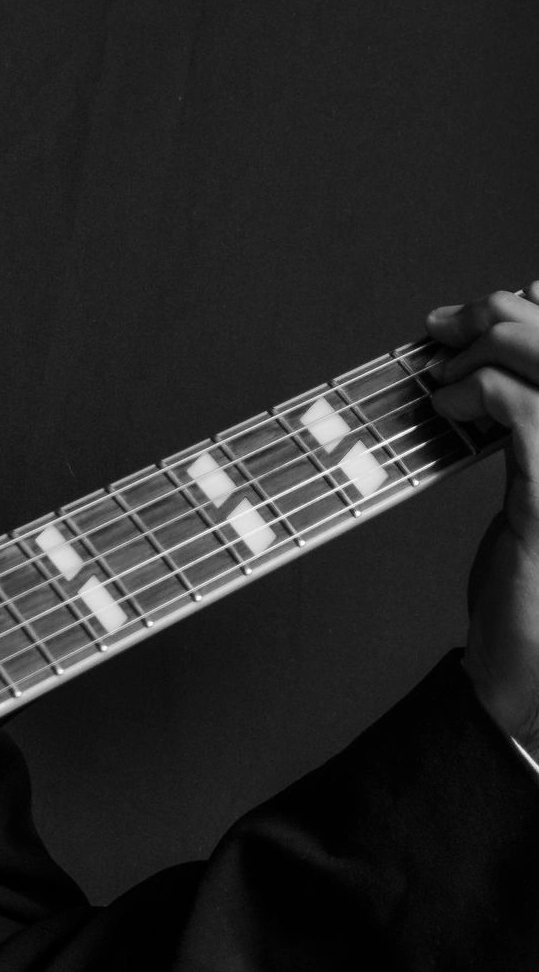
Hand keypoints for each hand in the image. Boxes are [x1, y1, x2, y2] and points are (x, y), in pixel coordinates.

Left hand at [429, 285, 538, 749]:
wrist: (528, 665)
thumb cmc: (530, 576)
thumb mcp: (536, 480)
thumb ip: (529, 418)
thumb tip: (505, 347)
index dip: (536, 307)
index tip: (477, 312)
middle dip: (500, 315)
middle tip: (442, 328)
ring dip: (487, 350)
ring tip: (443, 377)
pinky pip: (529, 411)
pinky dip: (481, 392)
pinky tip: (448, 410)